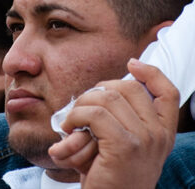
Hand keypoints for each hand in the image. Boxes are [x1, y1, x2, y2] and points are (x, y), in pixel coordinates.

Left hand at [48, 59, 178, 188]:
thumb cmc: (109, 174)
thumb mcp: (123, 142)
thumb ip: (122, 117)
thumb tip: (103, 88)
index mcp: (163, 132)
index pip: (168, 92)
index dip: (151, 73)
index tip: (131, 64)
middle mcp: (159, 135)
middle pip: (128, 87)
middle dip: (98, 90)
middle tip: (83, 108)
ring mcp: (144, 140)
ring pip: (107, 97)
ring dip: (82, 104)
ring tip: (73, 121)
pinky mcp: (124, 146)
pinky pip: (94, 114)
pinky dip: (76, 116)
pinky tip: (70, 128)